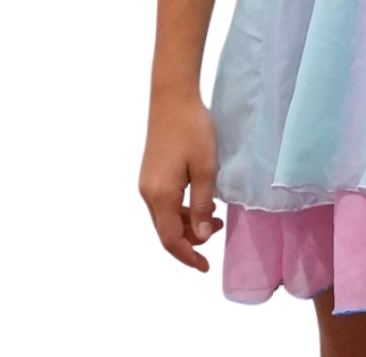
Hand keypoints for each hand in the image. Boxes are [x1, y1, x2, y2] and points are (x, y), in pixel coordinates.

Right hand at [138, 88, 223, 272]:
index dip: (188, 256)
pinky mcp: (150, 173)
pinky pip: (164, 203)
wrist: (172, 98)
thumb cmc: (192, 129)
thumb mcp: (205, 168)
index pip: (170, 239)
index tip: (205, 267)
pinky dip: (181, 209)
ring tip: (215, 215)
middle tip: (219, 229)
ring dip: (187, 223)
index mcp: (160, 196)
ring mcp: (146, 183)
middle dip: (190, 240)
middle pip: (166, 231)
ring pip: (165, 217)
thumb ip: (202, 204)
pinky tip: (200, 200)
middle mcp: (147, 193)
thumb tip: (201, 235)